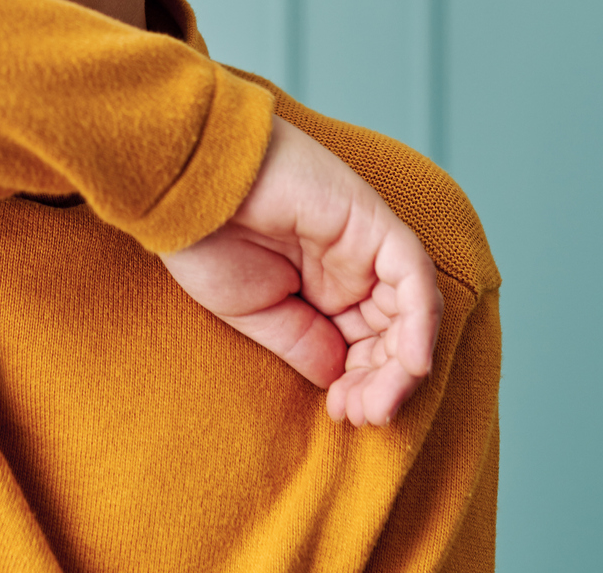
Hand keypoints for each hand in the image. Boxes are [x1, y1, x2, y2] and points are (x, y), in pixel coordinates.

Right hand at [159, 116, 439, 425]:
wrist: (183, 187)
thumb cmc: (204, 239)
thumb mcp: (257, 312)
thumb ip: (305, 342)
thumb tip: (340, 376)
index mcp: (321, 283)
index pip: (365, 341)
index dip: (362, 382)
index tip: (344, 415)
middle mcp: (351, 263)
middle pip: (394, 330)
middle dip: (383, 381)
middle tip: (363, 416)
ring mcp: (364, 242)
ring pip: (411, 309)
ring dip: (400, 364)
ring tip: (374, 403)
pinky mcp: (370, 221)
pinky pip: (413, 273)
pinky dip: (419, 319)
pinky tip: (408, 365)